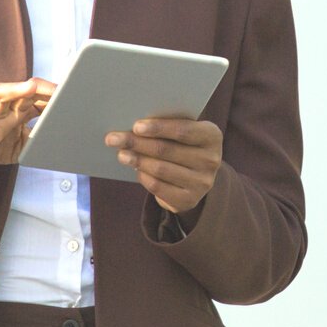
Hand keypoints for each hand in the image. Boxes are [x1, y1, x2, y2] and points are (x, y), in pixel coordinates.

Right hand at [0, 78, 55, 175]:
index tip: (69, 94)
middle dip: (39, 87)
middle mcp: (4, 109)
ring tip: (30, 87)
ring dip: (14, 89)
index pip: (35, 96)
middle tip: (57, 88)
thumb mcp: (23, 145)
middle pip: (20, 89)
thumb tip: (61, 138)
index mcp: (17, 111)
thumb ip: (38, 139)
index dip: (50, 95)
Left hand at [104, 118, 221, 214]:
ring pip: (160, 169)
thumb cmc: (184, 146)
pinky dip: (143, 176)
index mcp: (212, 136)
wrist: (197, 177)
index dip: (159, 128)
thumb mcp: (185, 133)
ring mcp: (202, 182)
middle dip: (137, 143)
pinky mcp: (189, 199)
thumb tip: (134, 127)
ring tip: (121, 154)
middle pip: (166, 150)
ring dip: (136, 160)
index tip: (136, 126)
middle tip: (114, 139)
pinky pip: (158, 187)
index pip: (183, 130)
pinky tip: (135, 169)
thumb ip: (167, 126)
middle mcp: (211, 160)